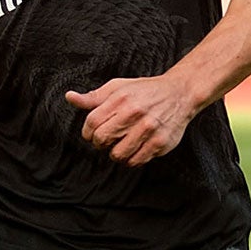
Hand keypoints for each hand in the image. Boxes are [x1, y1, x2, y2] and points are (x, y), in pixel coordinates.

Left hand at [65, 75, 196, 166]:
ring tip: (121, 145)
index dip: (88, 132)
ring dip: (115, 153)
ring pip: (118, 154)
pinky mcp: (160, 143)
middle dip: (100, 143)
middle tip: (107, 140)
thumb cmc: (145, 91)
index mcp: (121, 99)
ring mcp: (148, 129)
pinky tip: (134, 149)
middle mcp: (134, 113)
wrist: (180, 93)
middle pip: (102, 139)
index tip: (92, 134)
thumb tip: (69, 97)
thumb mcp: (118, 88)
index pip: (92, 123)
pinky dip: (131, 159)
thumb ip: (93, 97)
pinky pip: (136, 161)